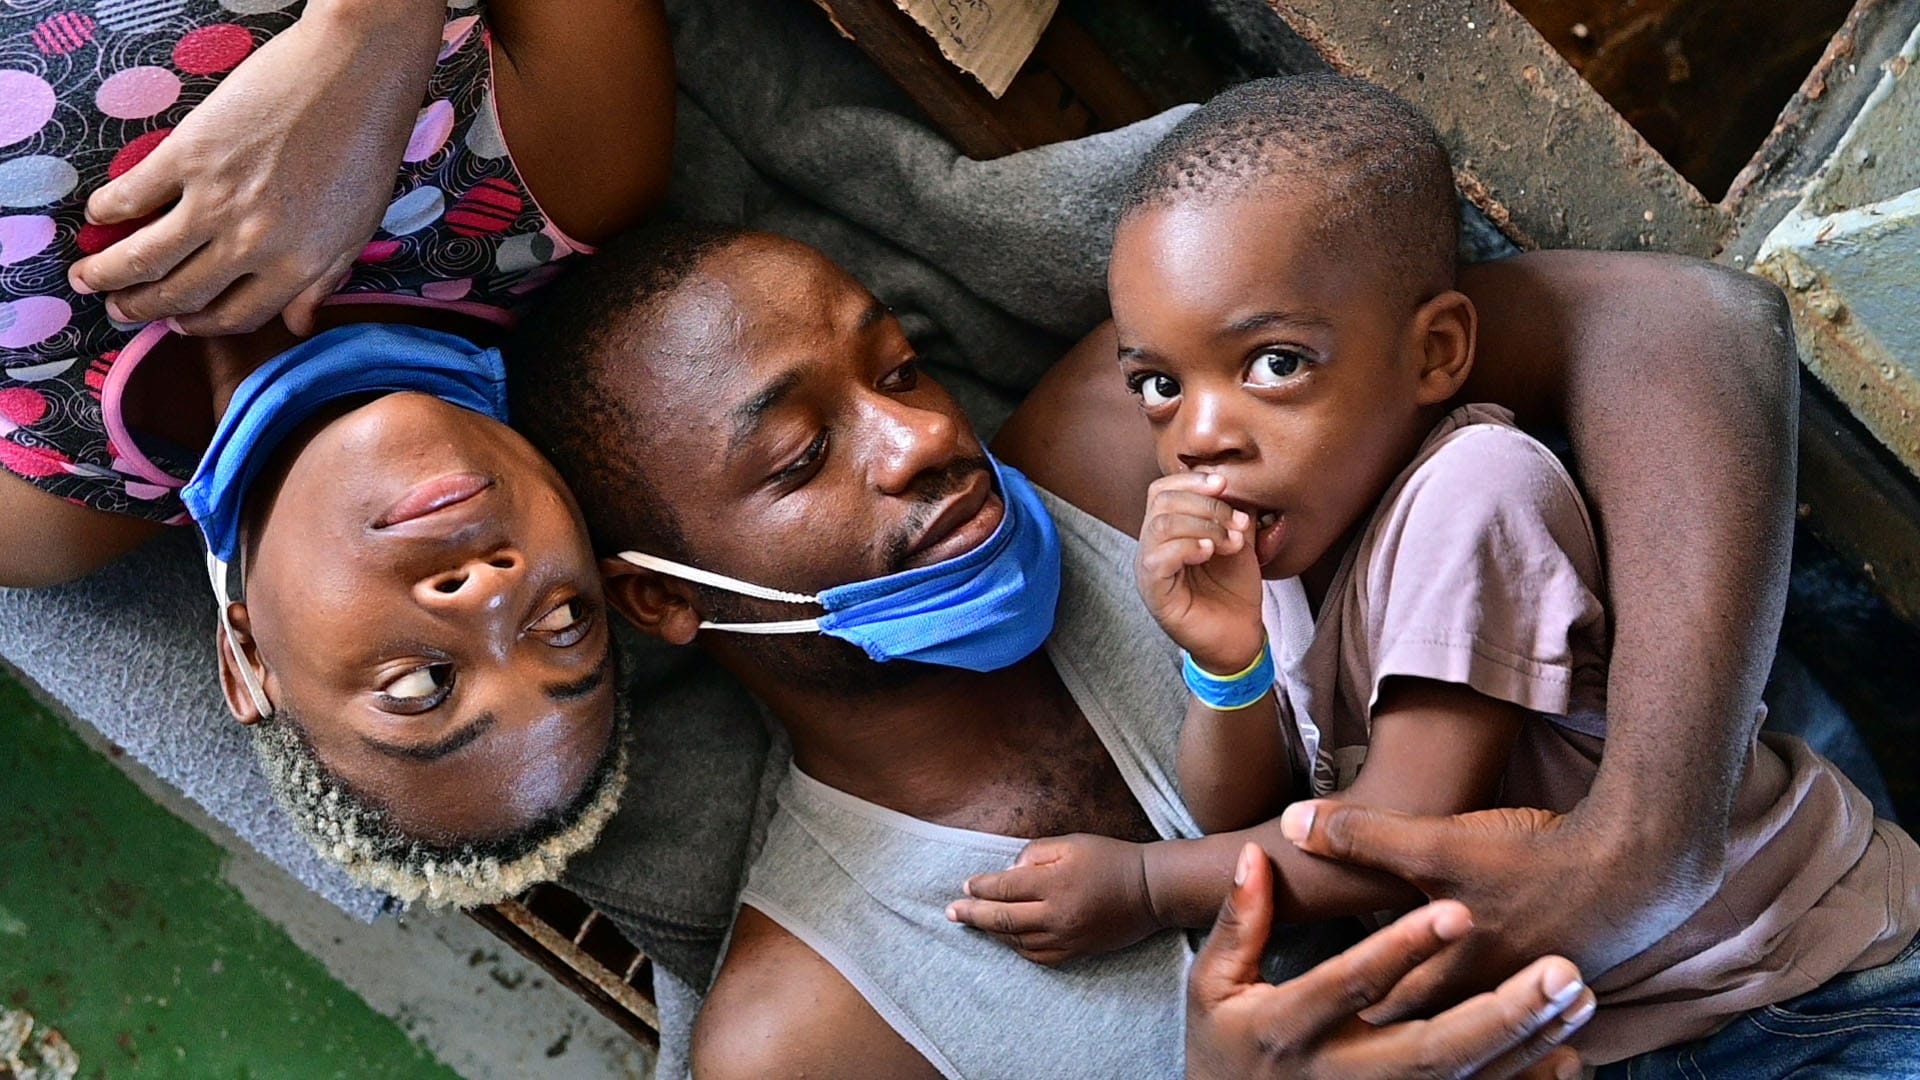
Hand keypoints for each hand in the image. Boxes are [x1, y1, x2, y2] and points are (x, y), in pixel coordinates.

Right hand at [68, 0, 445, 335]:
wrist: (355, 75)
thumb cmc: (365, 150)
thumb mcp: (357, 229)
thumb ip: (322, 280)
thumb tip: (297, 326)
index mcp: (297, 267)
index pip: (237, 317)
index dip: (202, 326)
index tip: (179, 325)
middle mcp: (252, 245)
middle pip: (182, 294)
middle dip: (143, 309)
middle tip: (119, 310)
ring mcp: (217, 200)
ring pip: (147, 256)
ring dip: (110, 274)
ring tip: (88, 280)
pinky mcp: (190, 155)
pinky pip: (135, 194)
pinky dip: (109, 210)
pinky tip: (98, 217)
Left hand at [945, 834, 1160, 964]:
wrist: (1151, 890)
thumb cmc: (1111, 858)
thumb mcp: (1072, 843)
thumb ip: (1036, 853)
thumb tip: (1011, 869)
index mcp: (1053, 883)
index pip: (1004, 888)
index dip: (981, 888)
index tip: (966, 886)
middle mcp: (1056, 914)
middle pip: (1003, 919)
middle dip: (973, 915)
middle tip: (951, 913)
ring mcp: (1067, 937)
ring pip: (1017, 941)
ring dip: (993, 932)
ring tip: (977, 923)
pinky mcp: (1077, 951)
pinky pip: (1038, 956)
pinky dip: (1018, 948)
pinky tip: (1008, 939)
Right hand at [1136, 472, 1265, 673]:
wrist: (1239, 635)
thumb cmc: (1234, 589)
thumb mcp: (1238, 539)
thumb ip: (1233, 511)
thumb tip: (1237, 480)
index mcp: (1168, 531)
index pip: (1162, 490)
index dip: (1191, 480)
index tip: (1224, 484)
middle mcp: (1151, 547)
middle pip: (1162, 502)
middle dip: (1206, 505)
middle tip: (1238, 523)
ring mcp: (1149, 570)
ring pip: (1160, 526)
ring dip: (1203, 526)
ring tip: (1230, 542)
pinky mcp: (1154, 594)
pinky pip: (1158, 559)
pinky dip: (1187, 548)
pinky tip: (1209, 553)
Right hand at [1187, 843, 1591, 1079]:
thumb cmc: (1222, 1048)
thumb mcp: (1211, 986)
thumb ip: (1239, 924)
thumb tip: (1256, 856)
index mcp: (1288, 1028)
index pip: (1353, 982)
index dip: (1404, 947)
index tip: (1458, 910)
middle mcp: (1338, 1075)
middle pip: (1430, 1048)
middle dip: (1500, 1013)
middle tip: (1559, 970)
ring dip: (1526, 1042)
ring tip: (1575, 994)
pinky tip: (1569, 1055)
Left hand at [1277, 799, 1692, 1021]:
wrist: (1641, 870)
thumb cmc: (1535, 861)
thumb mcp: (1440, 845)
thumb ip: (1363, 838)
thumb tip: (1293, 823)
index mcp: (1444, 980)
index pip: (1375, 1010)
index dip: (1342, 1013)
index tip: (1304, 1024)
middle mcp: (1480, 1001)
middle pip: (1419, 1027)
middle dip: (1385, 1030)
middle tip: (1341, 1038)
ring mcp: (1518, 1000)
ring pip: (1465, 1029)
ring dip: (1443, 1034)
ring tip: (1406, 1042)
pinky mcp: (1552, 990)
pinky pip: (1511, 1025)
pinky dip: (1494, 1033)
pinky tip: (1483, 1027)